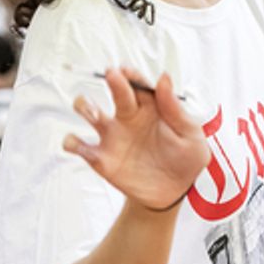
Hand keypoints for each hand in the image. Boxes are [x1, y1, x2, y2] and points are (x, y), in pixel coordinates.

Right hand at [63, 68, 209, 211]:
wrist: (174, 194)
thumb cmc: (186, 160)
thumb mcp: (190, 135)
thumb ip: (175, 109)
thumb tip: (164, 78)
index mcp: (152, 108)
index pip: (140, 85)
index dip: (132, 75)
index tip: (126, 70)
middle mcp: (129, 117)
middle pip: (117, 92)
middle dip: (113, 82)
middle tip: (112, 76)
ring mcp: (113, 137)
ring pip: (90, 113)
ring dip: (86, 107)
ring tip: (93, 112)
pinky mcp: (102, 158)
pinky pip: (81, 147)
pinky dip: (73, 142)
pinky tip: (75, 142)